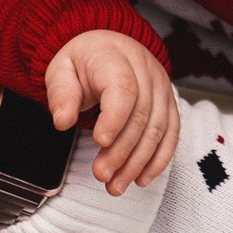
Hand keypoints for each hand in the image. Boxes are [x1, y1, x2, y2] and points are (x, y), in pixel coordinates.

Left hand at [46, 30, 177, 194]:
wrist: (107, 48)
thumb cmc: (83, 61)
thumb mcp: (61, 71)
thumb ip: (61, 95)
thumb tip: (62, 121)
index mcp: (115, 57)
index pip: (124, 88)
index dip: (115, 118)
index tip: (99, 141)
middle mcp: (145, 71)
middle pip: (141, 115)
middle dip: (122, 151)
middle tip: (102, 174)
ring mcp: (162, 88)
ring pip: (158, 130)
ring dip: (138, 162)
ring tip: (116, 184)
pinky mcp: (169, 104)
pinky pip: (171, 134)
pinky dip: (158, 160)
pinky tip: (141, 178)